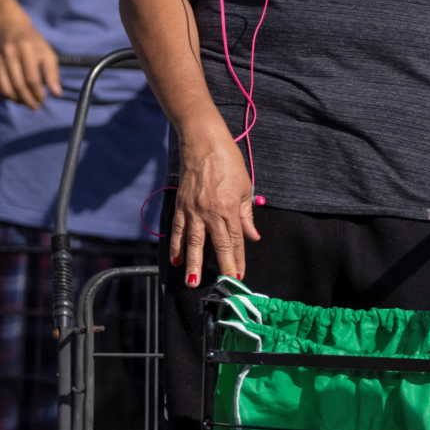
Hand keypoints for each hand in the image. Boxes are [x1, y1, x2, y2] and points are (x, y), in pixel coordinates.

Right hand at [0, 15, 60, 106]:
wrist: (8, 26)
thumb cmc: (33, 43)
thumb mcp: (47, 52)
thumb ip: (52, 73)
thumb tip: (57, 94)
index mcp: (27, 48)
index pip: (32, 78)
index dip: (38, 94)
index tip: (43, 100)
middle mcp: (10, 53)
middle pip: (18, 85)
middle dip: (28, 100)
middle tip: (35, 107)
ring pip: (5, 88)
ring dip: (16, 100)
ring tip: (25, 102)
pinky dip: (5, 96)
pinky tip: (14, 97)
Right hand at [170, 129, 258, 287]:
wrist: (203, 144)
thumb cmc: (228, 162)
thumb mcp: (244, 188)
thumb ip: (247, 216)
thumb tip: (252, 237)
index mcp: (229, 209)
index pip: (235, 241)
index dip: (237, 260)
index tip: (239, 276)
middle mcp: (211, 213)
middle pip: (217, 245)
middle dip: (220, 267)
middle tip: (222, 286)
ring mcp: (193, 210)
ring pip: (193, 242)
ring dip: (192, 263)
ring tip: (191, 281)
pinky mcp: (181, 205)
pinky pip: (178, 230)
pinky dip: (177, 245)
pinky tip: (176, 259)